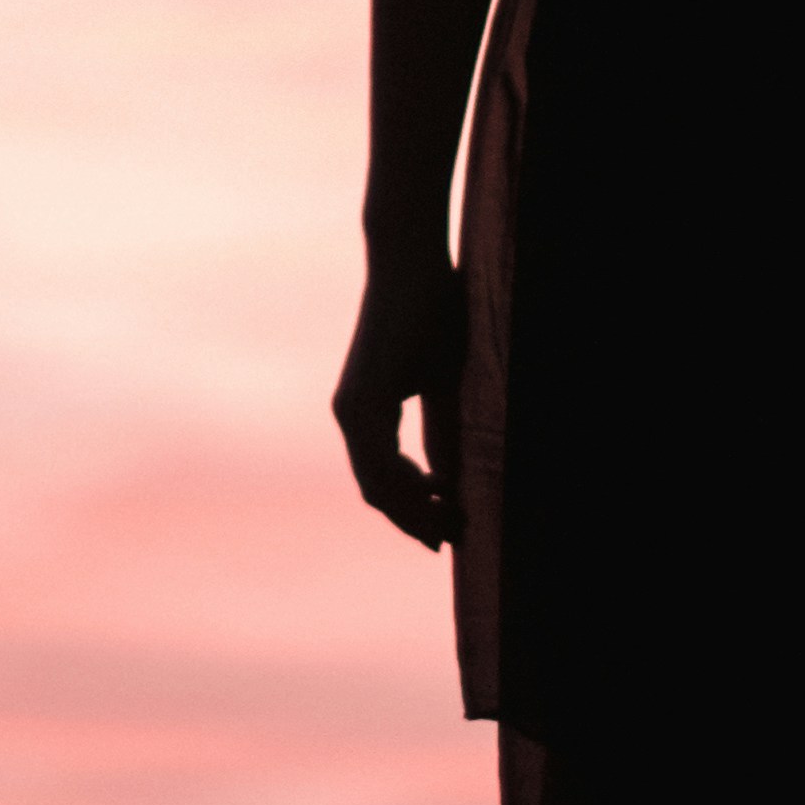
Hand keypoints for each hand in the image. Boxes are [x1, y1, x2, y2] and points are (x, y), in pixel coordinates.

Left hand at [332, 246, 463, 550]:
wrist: (411, 265)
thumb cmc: (432, 315)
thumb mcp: (443, 385)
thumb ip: (441, 431)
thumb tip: (448, 479)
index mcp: (367, 412)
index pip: (383, 480)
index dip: (413, 511)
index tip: (448, 530)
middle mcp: (351, 414)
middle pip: (376, 492)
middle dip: (414, 520)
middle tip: (452, 539)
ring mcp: (352, 408)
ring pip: (375, 484)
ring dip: (413, 510)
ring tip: (453, 524)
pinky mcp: (362, 399)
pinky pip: (378, 462)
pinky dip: (408, 486)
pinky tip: (441, 494)